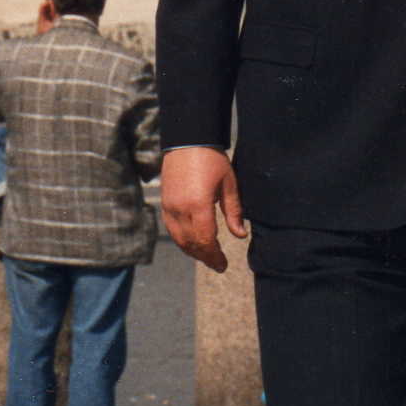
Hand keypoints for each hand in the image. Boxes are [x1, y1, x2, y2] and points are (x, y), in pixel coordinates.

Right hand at [161, 145, 245, 270]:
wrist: (187, 140)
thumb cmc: (212, 160)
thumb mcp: (229, 184)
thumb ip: (234, 211)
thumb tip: (241, 235)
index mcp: (198, 205)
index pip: (205, 240)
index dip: (214, 255)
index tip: (223, 265)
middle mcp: (180, 209)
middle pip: (191, 244)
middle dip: (205, 257)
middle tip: (218, 265)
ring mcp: (169, 207)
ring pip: (179, 239)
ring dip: (193, 251)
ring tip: (207, 257)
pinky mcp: (164, 203)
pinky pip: (171, 229)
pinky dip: (182, 240)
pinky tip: (193, 243)